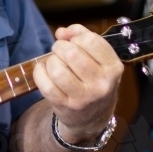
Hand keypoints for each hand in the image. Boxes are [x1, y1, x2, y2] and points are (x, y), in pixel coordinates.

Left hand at [33, 25, 122, 143]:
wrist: (92, 119)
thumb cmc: (94, 80)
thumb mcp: (98, 58)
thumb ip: (81, 36)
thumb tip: (61, 32)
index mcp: (113, 67)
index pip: (90, 40)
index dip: (76, 35)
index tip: (73, 41)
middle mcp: (102, 83)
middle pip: (71, 53)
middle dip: (60, 47)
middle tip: (59, 51)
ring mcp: (84, 97)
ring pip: (57, 69)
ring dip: (50, 61)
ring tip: (54, 63)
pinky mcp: (66, 107)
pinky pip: (46, 85)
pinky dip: (39, 74)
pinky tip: (42, 70)